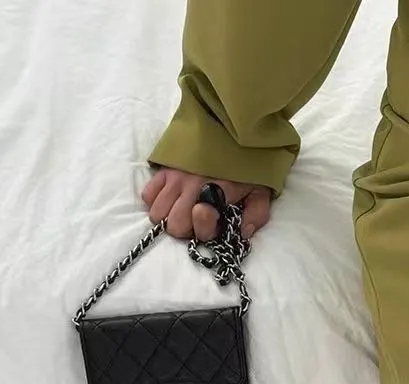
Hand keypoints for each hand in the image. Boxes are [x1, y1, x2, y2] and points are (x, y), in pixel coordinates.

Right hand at [142, 168, 271, 241]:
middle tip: (194, 217)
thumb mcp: (261, 188)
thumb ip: (256, 214)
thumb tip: (242, 234)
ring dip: (168, 216)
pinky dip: (155, 200)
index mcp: (218, 194)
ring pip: (156, 212)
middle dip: (184, 228)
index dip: (204, 232)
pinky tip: (170, 196)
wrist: (233, 125)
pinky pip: (147, 193)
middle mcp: (192, 186)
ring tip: (181, 208)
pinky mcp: (164, 167)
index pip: (199, 228)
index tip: (212, 221)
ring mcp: (175, 176)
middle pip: (173, 225)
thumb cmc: (248, 161)